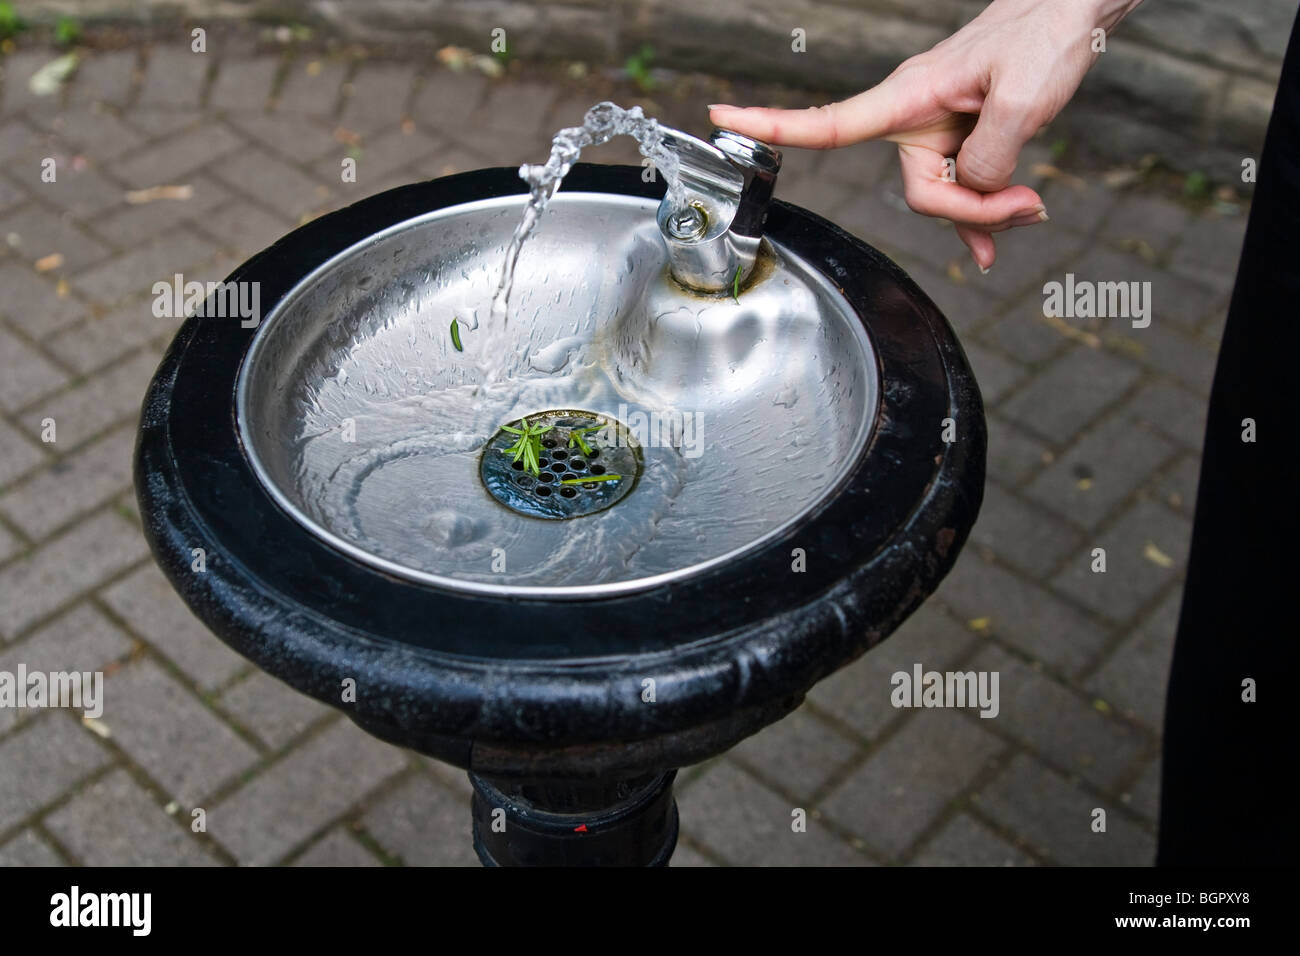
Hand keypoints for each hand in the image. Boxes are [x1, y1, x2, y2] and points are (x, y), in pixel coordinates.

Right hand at [709, 0, 1142, 270]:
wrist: (1072, 13)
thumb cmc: (1043, 36)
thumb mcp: (1022, 98)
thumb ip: (990, 156)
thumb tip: (975, 190)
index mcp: (908, 97)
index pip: (827, 122)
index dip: (772, 127)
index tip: (721, 119)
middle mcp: (914, 118)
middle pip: (919, 194)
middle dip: (971, 211)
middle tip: (1029, 203)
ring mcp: (938, 131)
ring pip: (945, 198)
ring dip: (989, 211)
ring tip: (1034, 203)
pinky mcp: (962, 140)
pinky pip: (961, 193)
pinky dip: (981, 218)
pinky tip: (994, 241)